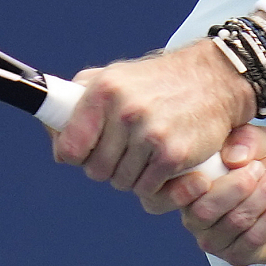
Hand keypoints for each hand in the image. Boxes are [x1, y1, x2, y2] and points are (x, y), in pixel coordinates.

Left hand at [50, 41, 254, 199]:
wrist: (214, 79)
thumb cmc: (158, 81)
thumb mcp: (114, 76)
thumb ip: (78, 99)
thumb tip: (50, 127)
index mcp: (104, 91)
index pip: (69, 149)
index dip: (77, 156)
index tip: (88, 152)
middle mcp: (125, 111)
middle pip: (96, 171)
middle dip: (108, 167)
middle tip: (126, 151)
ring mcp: (150, 134)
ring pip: (122, 183)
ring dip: (133, 176)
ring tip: (147, 154)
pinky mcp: (173, 154)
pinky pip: (149, 189)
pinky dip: (155, 184)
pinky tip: (163, 164)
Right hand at [165, 124, 265, 265]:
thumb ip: (248, 139)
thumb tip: (232, 157)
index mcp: (191, 187)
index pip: (177, 193)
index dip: (188, 185)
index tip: (218, 167)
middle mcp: (195, 217)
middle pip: (205, 211)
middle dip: (236, 187)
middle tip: (261, 168)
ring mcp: (216, 241)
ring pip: (233, 222)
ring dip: (261, 197)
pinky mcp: (239, 256)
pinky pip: (254, 238)